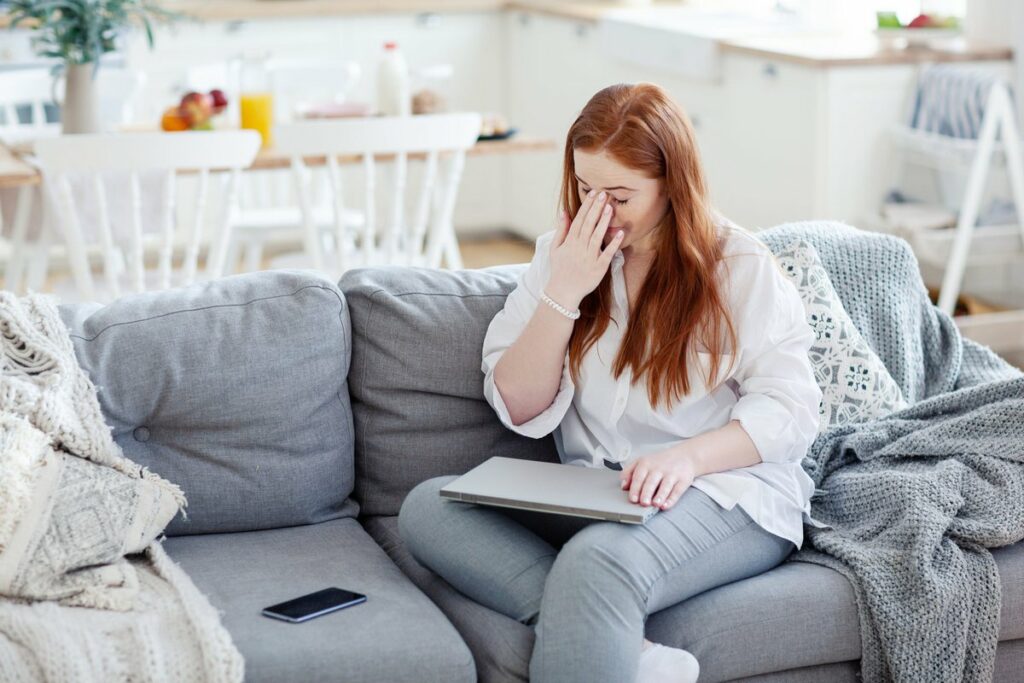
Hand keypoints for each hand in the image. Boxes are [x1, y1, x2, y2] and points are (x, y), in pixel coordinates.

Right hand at [545, 190, 623, 307]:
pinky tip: (621, 233)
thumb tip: (564, 211)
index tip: (593, 193)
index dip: (586, 206)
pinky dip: (614, 244)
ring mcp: (589, 257)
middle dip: (596, 209)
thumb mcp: (555, 248)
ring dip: (604, 222)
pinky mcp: (599, 268)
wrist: (563, 291)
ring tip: (610, 207)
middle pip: (588, 224)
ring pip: (597, 236)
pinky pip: (607, 254)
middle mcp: (579, 248)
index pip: (579, 220)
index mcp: (570, 242)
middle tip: (604, 194)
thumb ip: (561, 229)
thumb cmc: (559, 268)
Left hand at [619, 448, 696, 510]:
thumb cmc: (659, 462)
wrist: (684, 455)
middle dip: (646, 493)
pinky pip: (677, 491)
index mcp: (646, 463)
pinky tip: (666, 505)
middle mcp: (659, 468)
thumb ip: (629, 472)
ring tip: (655, 504)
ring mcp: (672, 474)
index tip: (632, 499)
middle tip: (643, 503)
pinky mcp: (683, 480)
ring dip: (660, 496)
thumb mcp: (642, 461)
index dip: (635, 488)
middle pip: (651, 482)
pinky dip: (671, 499)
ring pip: (665, 486)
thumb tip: (623, 486)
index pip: (639, 476)